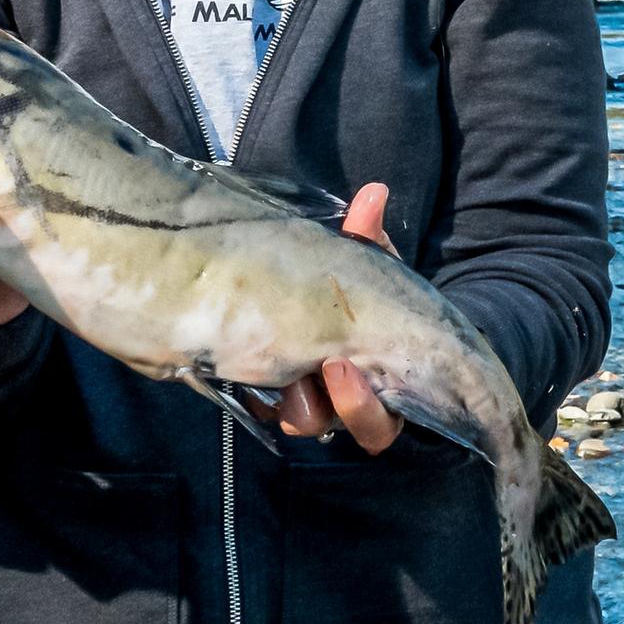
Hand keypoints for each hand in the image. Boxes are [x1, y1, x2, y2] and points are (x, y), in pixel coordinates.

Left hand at [272, 184, 401, 453]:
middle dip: (343, 405)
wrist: (322, 308)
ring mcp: (312, 405)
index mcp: (379, 382)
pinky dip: (257, 393)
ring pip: (305, 424)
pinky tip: (242, 369)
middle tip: (323, 367)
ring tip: (279, 374)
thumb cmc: (357, 295)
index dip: (364, 405)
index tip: (341, 366)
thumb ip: (367, 236)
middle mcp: (349, 405)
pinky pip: (265, 410)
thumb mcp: (365, 268)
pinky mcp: (273, 399)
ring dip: (295, 403)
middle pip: (352, 431)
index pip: (381, 419)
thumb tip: (374, 192)